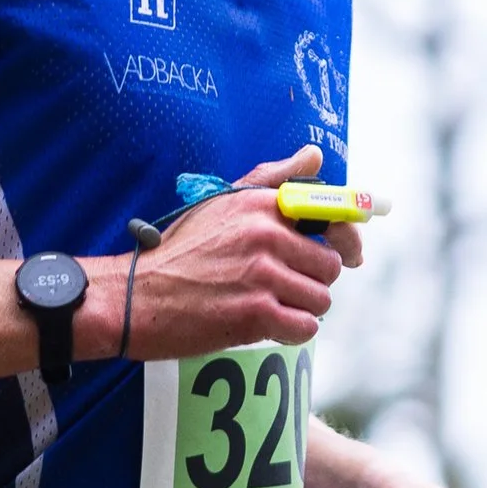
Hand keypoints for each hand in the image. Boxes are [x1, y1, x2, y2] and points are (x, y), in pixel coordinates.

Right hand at [114, 146, 355, 358]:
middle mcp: (264, 234)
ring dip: (301, 308)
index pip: (332, 214)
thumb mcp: (220, 204)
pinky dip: (291, 332)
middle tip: (282, 286)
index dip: (346, 238)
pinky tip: (266, 324)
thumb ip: (271, 179)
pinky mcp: (255, 314)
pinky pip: (306, 327)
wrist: (136, 297)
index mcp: (260, 204)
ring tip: (269, 304)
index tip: (350, 254)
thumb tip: (314, 156)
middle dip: (311, 280)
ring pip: (321, 298)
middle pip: (330, 265)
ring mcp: (261, 274)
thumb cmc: (180, 252)